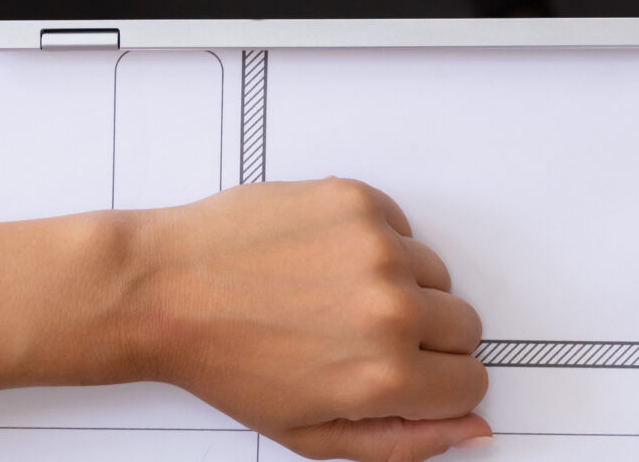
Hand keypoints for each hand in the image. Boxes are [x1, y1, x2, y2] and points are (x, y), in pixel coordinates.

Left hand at [112, 180, 489, 460]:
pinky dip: (375, 244)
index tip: (407, 378)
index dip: (438, 387)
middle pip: (464, 325)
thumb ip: (403, 442)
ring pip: (436, 274)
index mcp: (384, 376)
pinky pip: (403, 227)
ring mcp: (376, 246)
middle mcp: (391, 307)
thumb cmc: (226, 361)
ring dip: (401, 287)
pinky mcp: (358, 200)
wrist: (165, 289)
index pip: (471, 383)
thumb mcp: (310, 433)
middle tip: (359, 338)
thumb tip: (473, 430)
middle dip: (425, 339)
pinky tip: (322, 262)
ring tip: (333, 298)